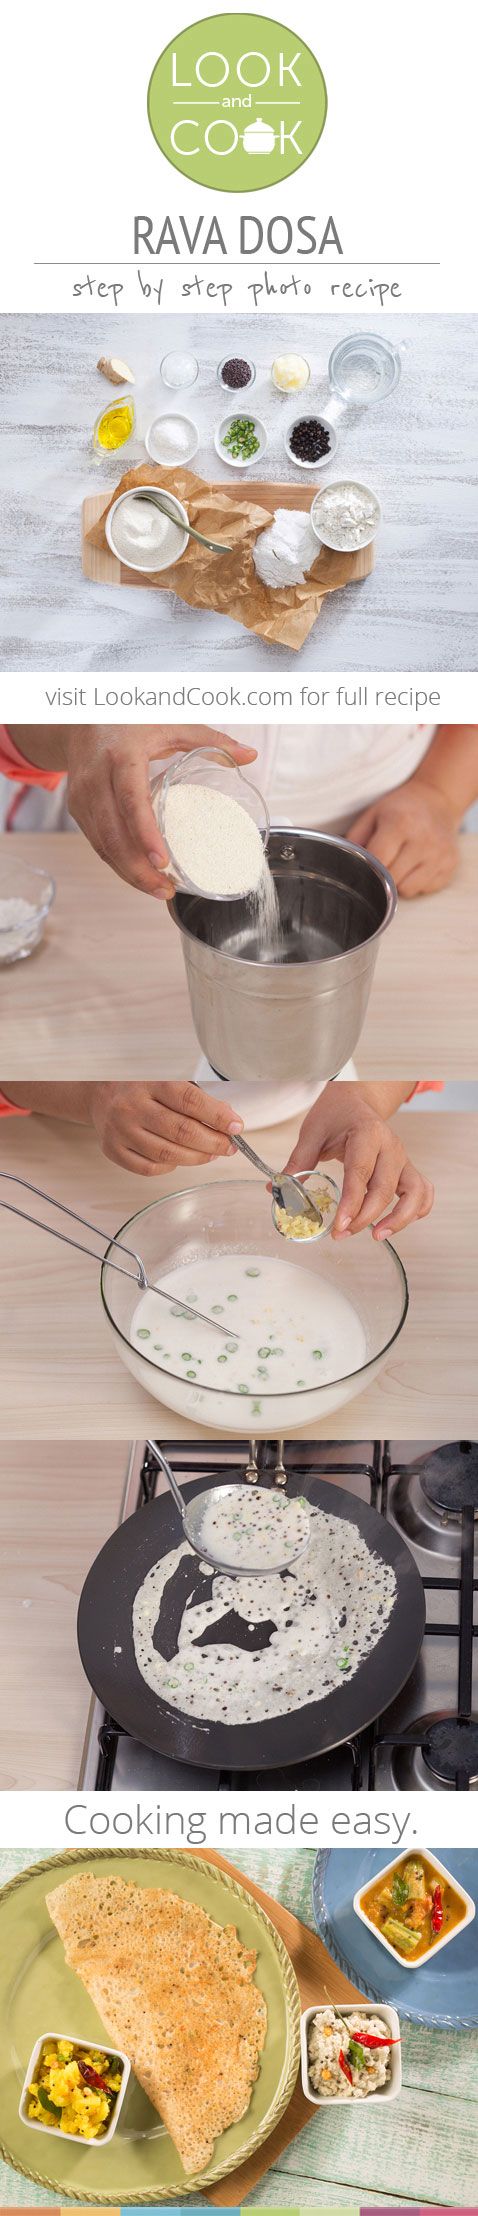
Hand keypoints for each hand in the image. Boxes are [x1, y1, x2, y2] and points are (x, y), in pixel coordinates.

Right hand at [62, 726, 257, 897]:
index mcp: (121, 756)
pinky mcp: (78, 810)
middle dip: (138, 869)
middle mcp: (96, 779)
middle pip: (113, 834)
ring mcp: (83, 797)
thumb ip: (211, 740)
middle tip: (166, 890)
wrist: (81, 721)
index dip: (145, 835)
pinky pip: (98, 843)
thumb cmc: (130, 721)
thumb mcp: (171, 724)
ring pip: (103, 845)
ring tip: (159, 890)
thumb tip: (250, 756)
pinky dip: (118, 863)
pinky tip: (140, 875)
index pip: (131, 801)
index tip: (163, 861)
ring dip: (129, 872)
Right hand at [89, 1081, 243, 1172]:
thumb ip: (197, 1099)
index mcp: (150, 1083)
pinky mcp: (113, 1150)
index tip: (236, 1126)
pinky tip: (180, 1158)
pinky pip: (150, 1168)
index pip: (190, 1101)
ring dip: (197, 1157)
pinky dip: (171, 1167)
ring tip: (211, 1154)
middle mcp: (132, 1106)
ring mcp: (120, 1130)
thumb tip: (227, 1120)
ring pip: (167, 1154)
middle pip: (181, 1132)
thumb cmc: (141, 1088)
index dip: (217, 1116)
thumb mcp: (168, 1081)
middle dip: (213, 1142)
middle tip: (229, 1146)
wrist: (100, 1095)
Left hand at [283, 1086, 433, 1237]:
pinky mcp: (407, 1169)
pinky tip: (394, 1224)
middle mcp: (391, 1147)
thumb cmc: (336, 1114)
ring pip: (415, 1193)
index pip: (361, 1173)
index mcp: (367, 1134)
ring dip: (399, 1219)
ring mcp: (403, 1159)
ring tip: (376, 1236)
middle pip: (384, 1189)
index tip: (340, 1225)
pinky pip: (422, 1193)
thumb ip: (298, 1163)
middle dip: (364, 1218)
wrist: (356, 1100)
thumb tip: (277, 1192)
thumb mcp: (312, 1133)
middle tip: (341, 1234)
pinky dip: (416, 1211)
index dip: (351, 1202)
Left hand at [348, 780, 458, 896]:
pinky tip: (415, 864)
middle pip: (391, 879)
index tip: (362, 868)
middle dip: (381, 876)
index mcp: (401, 824)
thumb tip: (342, 865)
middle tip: (382, 861)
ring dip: (398, 883)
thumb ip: (355, 839)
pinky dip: (415, 882)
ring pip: (407, 890)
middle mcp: (424, 841)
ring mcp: (440, 855)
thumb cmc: (399, 809)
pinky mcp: (450, 866)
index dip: (367, 869)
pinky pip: (423, 889)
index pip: (378, 862)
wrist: (437, 801)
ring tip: (399, 863)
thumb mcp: (372, 814)